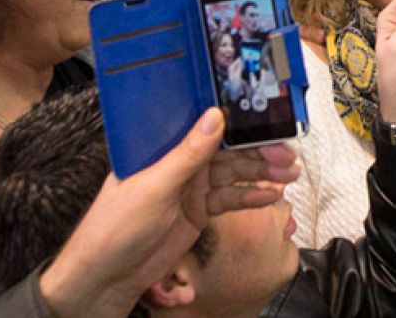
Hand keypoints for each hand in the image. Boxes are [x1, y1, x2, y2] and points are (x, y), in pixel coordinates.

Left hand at [39, 109, 297, 317]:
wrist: (107, 277)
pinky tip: (268, 196)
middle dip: (259, 152)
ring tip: (287, 175)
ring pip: (233, 174)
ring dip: (261, 174)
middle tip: (285, 155)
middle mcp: (179, 165)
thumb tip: (214, 117)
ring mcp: (190, 188)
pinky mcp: (198, 210)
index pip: (206, 128)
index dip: (239, 124)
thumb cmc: (113, 229)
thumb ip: (187, 154)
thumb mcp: (153, 187)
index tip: (267, 124)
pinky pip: (229, 198)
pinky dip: (250, 197)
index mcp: (162, 149)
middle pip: (227, 151)